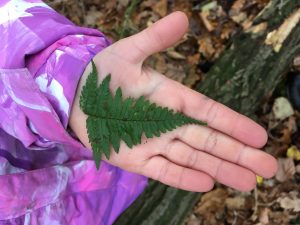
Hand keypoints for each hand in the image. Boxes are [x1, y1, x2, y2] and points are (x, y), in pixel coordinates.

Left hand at [70, 11, 276, 191]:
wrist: (74, 96)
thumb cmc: (102, 73)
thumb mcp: (129, 52)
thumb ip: (156, 38)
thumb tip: (184, 17)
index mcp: (171, 98)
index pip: (210, 113)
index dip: (234, 124)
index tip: (260, 137)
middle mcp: (168, 124)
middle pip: (209, 141)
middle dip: (238, 155)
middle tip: (268, 170)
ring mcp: (153, 144)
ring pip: (192, 159)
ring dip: (219, 170)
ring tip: (246, 183)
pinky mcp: (136, 160)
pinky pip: (164, 171)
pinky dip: (183, 178)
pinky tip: (207, 184)